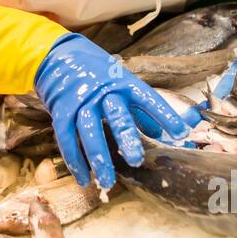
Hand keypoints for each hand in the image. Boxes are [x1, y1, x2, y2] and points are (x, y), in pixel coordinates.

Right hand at [33, 33, 187, 188]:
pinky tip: (84, 179)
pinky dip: (75, 161)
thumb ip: (138, 108)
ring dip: (98, 159)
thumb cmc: (95, 71)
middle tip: (136, 161)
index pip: (148, 99)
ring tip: (107, 182)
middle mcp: (103, 91)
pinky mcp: (61, 111)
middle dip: (126, 139)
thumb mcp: (120, 82)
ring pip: (90, 132)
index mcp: (123, 82)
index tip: (180, 133)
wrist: (56, 55)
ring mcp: (81, 101)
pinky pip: (67, 139)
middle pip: (117, 116)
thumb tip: (159, 133)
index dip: (164, 115)